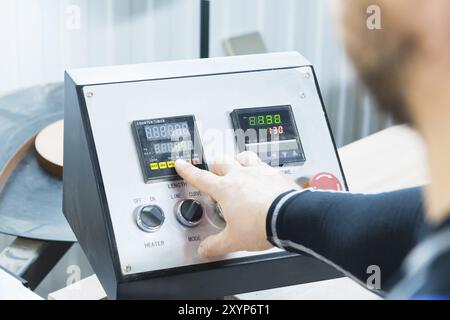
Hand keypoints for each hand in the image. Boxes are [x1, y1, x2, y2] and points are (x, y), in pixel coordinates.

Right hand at [175, 152, 299, 257]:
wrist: (290, 217)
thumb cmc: (261, 225)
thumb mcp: (233, 240)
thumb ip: (216, 245)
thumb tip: (205, 250)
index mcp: (225, 189)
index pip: (200, 177)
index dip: (188, 170)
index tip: (181, 164)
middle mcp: (240, 176)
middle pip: (221, 162)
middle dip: (214, 166)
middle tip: (215, 174)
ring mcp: (258, 172)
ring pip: (242, 157)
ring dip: (237, 160)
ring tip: (238, 166)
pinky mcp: (274, 173)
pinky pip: (263, 164)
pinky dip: (259, 168)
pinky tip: (262, 176)